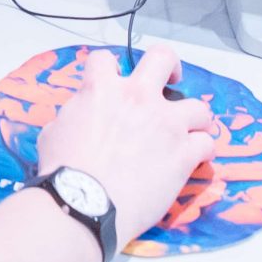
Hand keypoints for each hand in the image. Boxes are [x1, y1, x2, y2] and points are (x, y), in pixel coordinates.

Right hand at [29, 49, 217, 246]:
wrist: (86, 203)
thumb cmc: (65, 173)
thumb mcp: (54, 131)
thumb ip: (74, 115)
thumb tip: (80, 116)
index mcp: (102, 90)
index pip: (105, 59)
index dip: (109, 69)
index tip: (114, 80)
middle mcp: (138, 98)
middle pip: (164, 59)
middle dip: (170, 67)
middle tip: (171, 80)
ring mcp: (165, 124)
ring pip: (197, 106)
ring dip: (193, 118)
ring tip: (188, 131)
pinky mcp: (183, 154)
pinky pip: (206, 143)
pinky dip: (202, 150)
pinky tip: (196, 158)